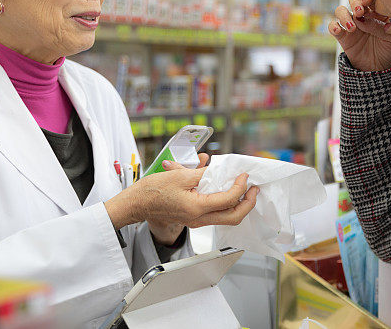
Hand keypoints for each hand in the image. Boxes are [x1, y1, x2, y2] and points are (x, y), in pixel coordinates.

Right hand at [104, 156, 257, 230]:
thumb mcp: (181, 175)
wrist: (136, 203)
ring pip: (226, 218)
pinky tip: (226, 191)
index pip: (228, 200)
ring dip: (238, 204)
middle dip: (248, 203)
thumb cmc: (153, 190)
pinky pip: (215, 214)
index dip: (240, 187)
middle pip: (233, 217)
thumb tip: (220, 170)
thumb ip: (204, 174)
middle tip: (254, 189)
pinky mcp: (192, 218)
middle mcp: (198, 219)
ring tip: (244, 190)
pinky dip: (225, 204)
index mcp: (196, 208)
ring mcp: (196, 221)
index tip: (244, 175)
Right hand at [329, 0, 390, 71]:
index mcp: (377, 11)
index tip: (368, 0)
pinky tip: (338, 31)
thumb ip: (381, 27)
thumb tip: (367, 19)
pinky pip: (333, 26)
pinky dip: (333, 26)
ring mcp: (351, 25)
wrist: (383, 69)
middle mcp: (363, 15)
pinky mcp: (343, 36)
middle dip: (355, 2)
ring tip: (352, 28)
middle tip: (359, 11)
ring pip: (341, 10)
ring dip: (344, 15)